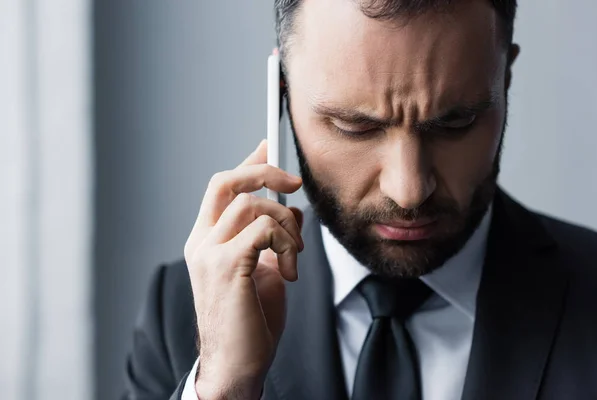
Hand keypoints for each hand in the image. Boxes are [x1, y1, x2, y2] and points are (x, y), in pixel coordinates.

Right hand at [184, 140, 303, 399]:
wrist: (237, 365)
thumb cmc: (250, 320)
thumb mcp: (265, 269)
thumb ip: (272, 237)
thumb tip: (293, 210)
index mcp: (206, 240)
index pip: (221, 187)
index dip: (247, 162)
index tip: (268, 145)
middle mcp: (201, 241)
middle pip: (226, 181)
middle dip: (264, 171)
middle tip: (294, 183)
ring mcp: (209, 253)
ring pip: (252, 204)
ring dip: (286, 224)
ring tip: (295, 254)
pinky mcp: (226, 266)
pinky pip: (263, 228)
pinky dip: (286, 242)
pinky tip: (290, 270)